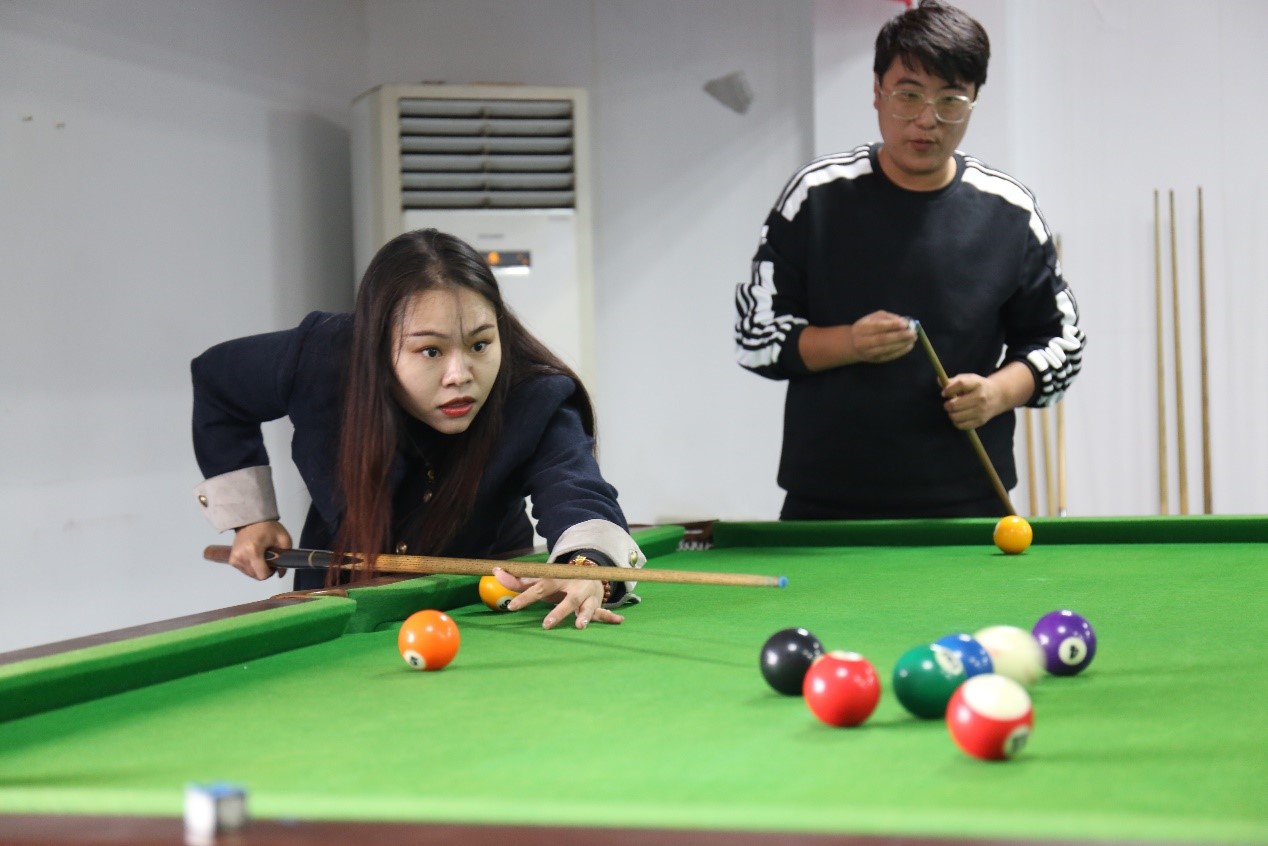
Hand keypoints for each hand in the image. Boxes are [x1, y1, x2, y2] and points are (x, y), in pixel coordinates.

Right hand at [229, 520, 292, 579]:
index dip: (270, 572)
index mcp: (253, 551)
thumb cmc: (268, 528)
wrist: (251, 520)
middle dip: (264, 570)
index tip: (273, 563)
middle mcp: (241, 556)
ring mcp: (234, 559)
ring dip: (257, 568)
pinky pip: (244, 570)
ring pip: (250, 574)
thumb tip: (281, 574)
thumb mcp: (284, 539)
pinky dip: (250, 566)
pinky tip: (253, 557)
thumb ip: (285, 557)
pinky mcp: (232, 560)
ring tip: (260, 555)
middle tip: (268, 557)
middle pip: (256, 576)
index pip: (262, 574)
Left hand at [493, 567, 624, 629]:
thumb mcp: (541, 579)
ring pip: (588, 606)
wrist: (588, 572)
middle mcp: (573, 587)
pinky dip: (611, 617)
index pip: (539, 588)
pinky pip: (604, 612)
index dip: (525, 597)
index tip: (512, 607)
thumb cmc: (559, 581)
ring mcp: (587, 596)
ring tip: (580, 626)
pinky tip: (619, 620)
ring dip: (585, 616)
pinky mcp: (597, 604)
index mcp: (556, 580)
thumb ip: (519, 580)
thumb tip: (496, 572)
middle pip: (567, 600)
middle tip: (546, 625)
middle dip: (558, 612)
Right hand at [849, 311, 916, 362]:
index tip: (905, 324)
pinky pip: (889, 356)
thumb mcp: (874, 317)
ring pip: (887, 349)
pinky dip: (900, 352)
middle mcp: (863, 341)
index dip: (892, 325)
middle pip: (883, 339)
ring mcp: (868, 352)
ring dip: (902, 344)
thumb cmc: (867, 327)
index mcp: (862, 328)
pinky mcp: (874, 360)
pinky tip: (908, 346)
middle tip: (913, 333)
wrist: (852, 344)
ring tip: (913, 339)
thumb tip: (904, 322)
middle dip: (900, 336)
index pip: (877, 326)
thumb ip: (888, 318)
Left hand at [940, 373, 1003, 430]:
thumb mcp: (969, 379)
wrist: (998, 396)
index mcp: (977, 384)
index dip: (949, 389)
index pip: (961, 384)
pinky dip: (956, 422)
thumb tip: (939, 381)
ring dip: (951, 414)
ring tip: (954, 410)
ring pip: (956, 416)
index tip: (944, 393)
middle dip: (947, 405)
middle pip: (955, 404)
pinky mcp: (981, 421)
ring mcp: (981, 410)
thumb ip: (954, 380)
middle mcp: (981, 397)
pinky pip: (961, 425)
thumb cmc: (978, 386)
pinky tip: (959, 416)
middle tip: (948, 404)